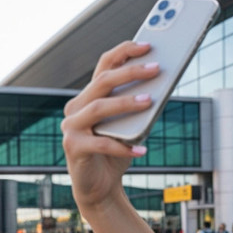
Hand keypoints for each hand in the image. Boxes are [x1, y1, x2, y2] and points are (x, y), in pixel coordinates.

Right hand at [61, 41, 159, 211]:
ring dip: (125, 103)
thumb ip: (138, 109)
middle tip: (156, 68)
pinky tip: (143, 149)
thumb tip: (161, 89)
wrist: (100, 187)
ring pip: (98, 108)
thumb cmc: (117, 153)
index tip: (147, 45)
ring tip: (149, 101)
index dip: (123, 52)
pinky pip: (100, 143)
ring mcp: (71, 127)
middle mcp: (75, 108)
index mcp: (88, 97)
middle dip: (130, 72)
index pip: (104, 67)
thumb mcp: (131, 127)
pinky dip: (123, 146)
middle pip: (102, 82)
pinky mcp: (73, 148)